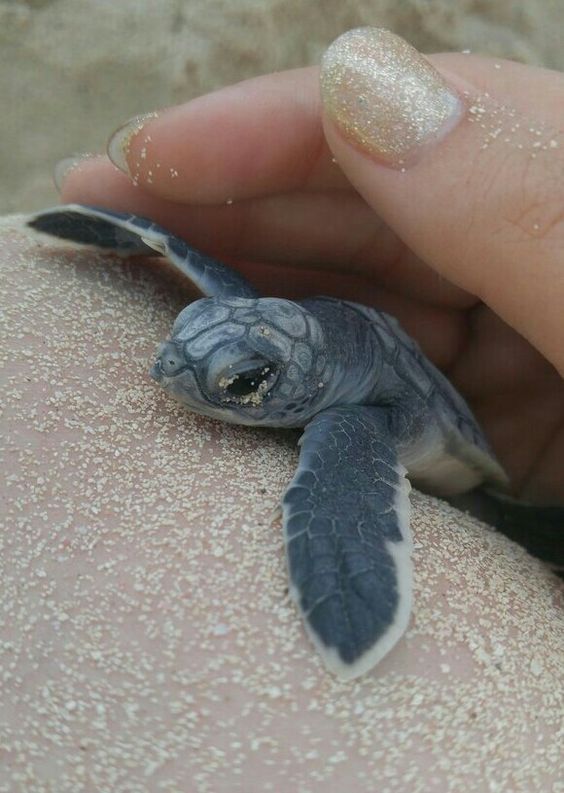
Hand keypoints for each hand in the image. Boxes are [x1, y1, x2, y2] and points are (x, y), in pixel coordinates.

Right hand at [58, 28, 563, 503]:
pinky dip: (313, 397)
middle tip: (107, 224)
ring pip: (354, 307)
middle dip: (233, 213)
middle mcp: (522, 250)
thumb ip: (520, 198)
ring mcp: (508, 342)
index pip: (404, 125)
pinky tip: (244, 387)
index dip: (271, 130)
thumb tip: (362, 87)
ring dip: (256, 306)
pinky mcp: (496, 428)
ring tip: (149, 301)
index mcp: (561, 187)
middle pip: (358, 214)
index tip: (147, 159)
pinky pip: (384, 398)